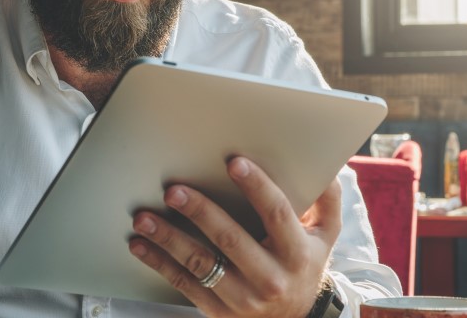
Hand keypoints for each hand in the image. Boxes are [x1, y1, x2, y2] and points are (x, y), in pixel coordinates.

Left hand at [128, 157, 341, 317]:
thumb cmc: (305, 263)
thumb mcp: (326, 234)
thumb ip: (325, 198)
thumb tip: (325, 163)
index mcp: (297, 252)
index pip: (277, 214)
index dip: (257, 187)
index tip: (234, 163)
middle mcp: (270, 277)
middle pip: (231, 240)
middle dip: (200, 212)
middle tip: (173, 191)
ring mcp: (243, 298)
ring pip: (201, 264)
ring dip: (168, 239)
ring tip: (144, 217)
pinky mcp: (219, 311)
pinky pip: (183, 284)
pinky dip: (158, 263)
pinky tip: (140, 245)